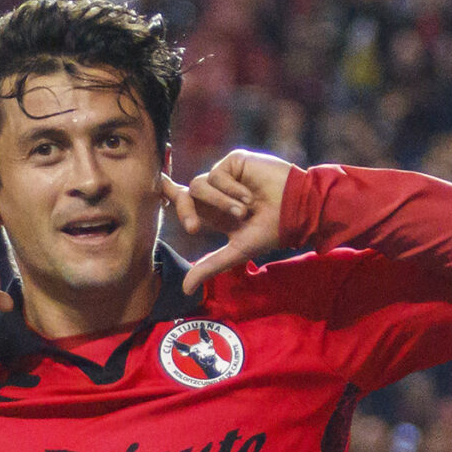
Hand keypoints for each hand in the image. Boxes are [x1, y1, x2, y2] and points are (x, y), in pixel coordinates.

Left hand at [161, 150, 292, 292]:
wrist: (296, 211)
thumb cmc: (270, 232)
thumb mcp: (236, 252)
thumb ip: (209, 266)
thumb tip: (184, 289)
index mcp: (215, 212)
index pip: (186, 201)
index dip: (169, 193)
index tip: (156, 186)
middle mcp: (218, 192)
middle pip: (186, 193)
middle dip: (185, 211)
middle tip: (194, 229)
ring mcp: (225, 176)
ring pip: (199, 185)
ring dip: (220, 203)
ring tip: (244, 212)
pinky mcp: (234, 162)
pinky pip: (217, 174)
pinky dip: (232, 190)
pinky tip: (250, 197)